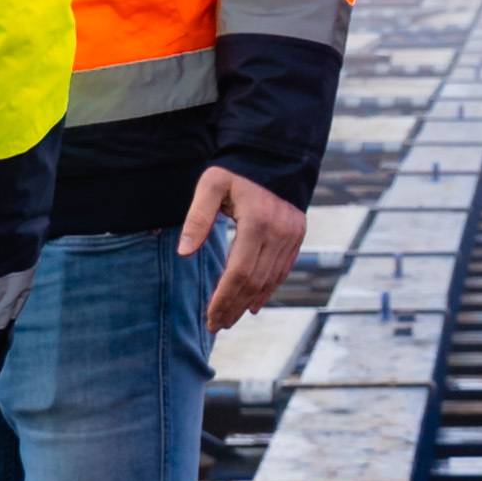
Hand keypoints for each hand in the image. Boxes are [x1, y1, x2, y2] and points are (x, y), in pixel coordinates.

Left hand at [183, 163, 310, 324]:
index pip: (238, 273)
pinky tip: (255, 304)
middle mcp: (278, 233)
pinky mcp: (297, 236)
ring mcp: (291, 236)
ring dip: (249, 303)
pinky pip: (283, 270)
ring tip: (230, 318)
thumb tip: (184, 253)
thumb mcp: (211, 186)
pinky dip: (268, 290)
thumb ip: (197, 219)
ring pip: (270, 280)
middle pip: (254, 283)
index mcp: (256, 223)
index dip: (223, 299)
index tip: (209, 317)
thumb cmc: (236, 170)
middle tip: (216, 325)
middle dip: (234, 307)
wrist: (274, 155)